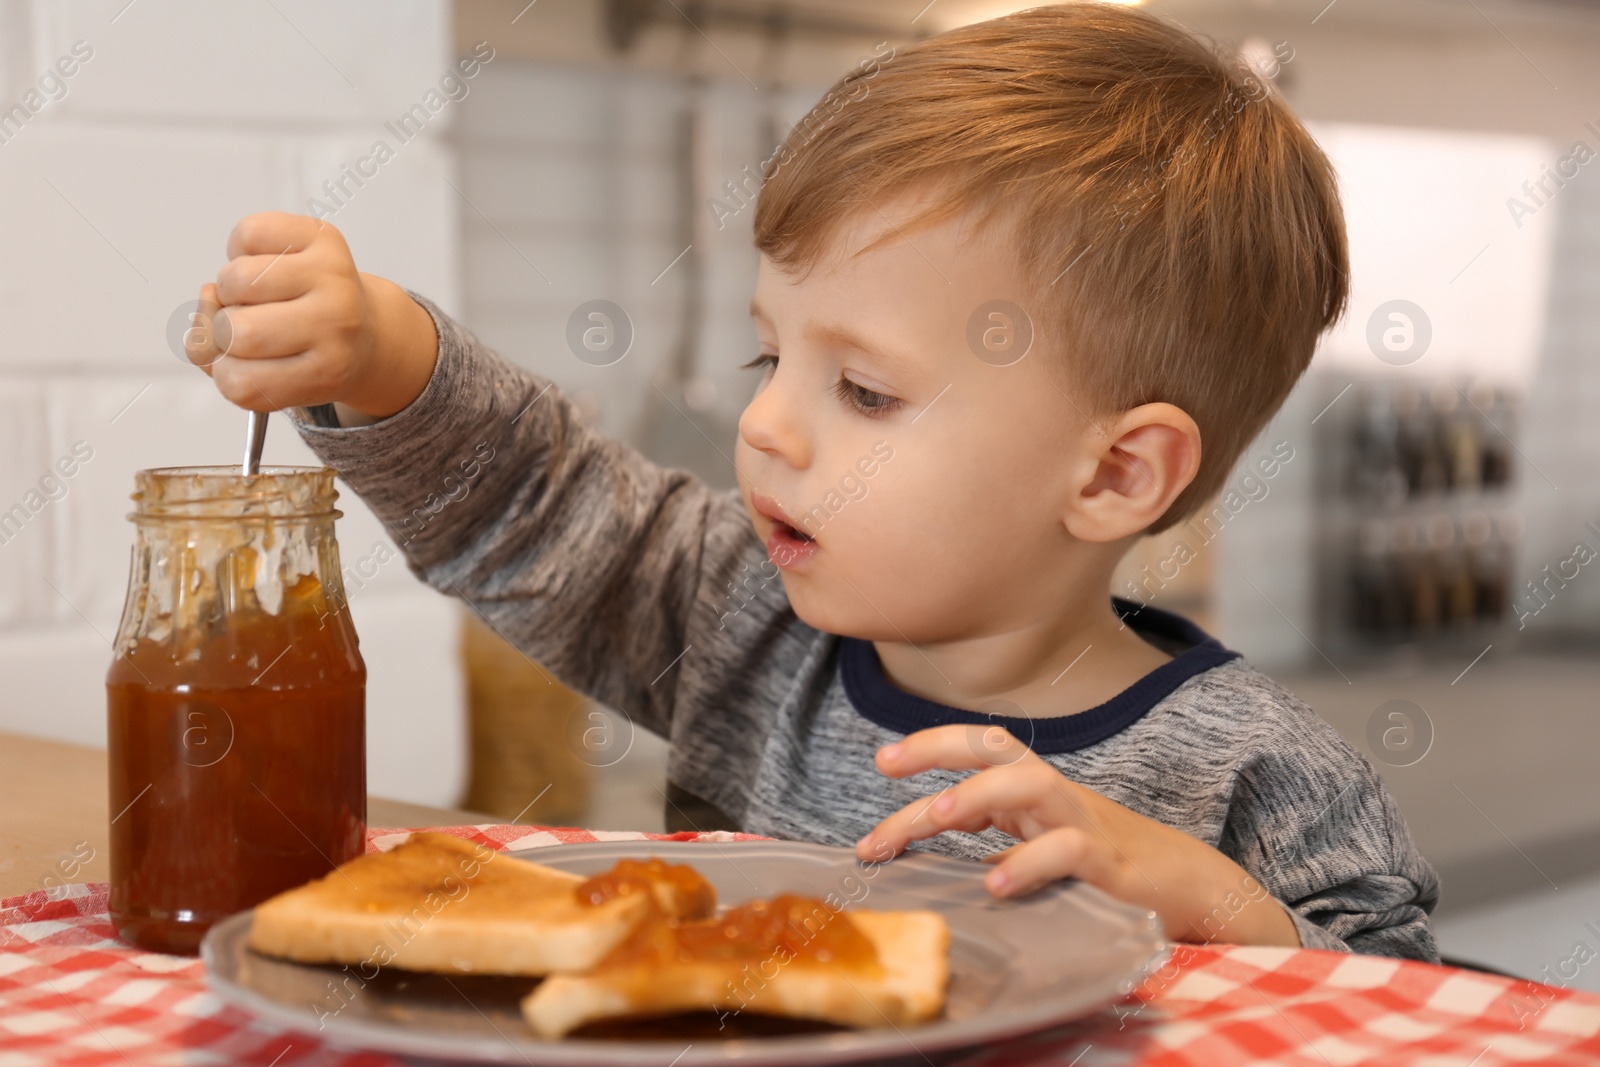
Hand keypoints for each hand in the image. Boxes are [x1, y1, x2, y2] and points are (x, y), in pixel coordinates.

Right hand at [190, 212, 437, 417]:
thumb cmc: (308, 353)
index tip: (252, 365)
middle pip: (233, 330)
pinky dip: (240, 247)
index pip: (237, 383)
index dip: (227, 373)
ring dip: (231, 288)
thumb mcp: (271, 379)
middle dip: (226, 327)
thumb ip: (215, 358)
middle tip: (258, 324)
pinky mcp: (324, 237)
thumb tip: (208, 296)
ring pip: (234, 280)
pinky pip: (248, 233)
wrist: (366, 328)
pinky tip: (267, 263)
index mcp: (325, 372)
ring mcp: (334, 277)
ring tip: (261, 294)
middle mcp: (336, 322)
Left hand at [854, 724, 1300, 946]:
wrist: (1192, 889)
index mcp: (1033, 792)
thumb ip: (992, 836)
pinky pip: (1068, 850)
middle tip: (884, 766)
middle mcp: (1054, 796)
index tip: (882, 760)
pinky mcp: (1109, 864)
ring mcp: (1083, 823)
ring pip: (1031, 784)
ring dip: (979, 794)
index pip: (980, 748)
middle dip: (938, 750)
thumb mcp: (1038, 844)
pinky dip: (1028, 863)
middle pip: (995, 752)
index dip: (932, 745)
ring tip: (936, 813)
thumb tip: (926, 838)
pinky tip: (994, 884)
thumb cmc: (1106, 867)